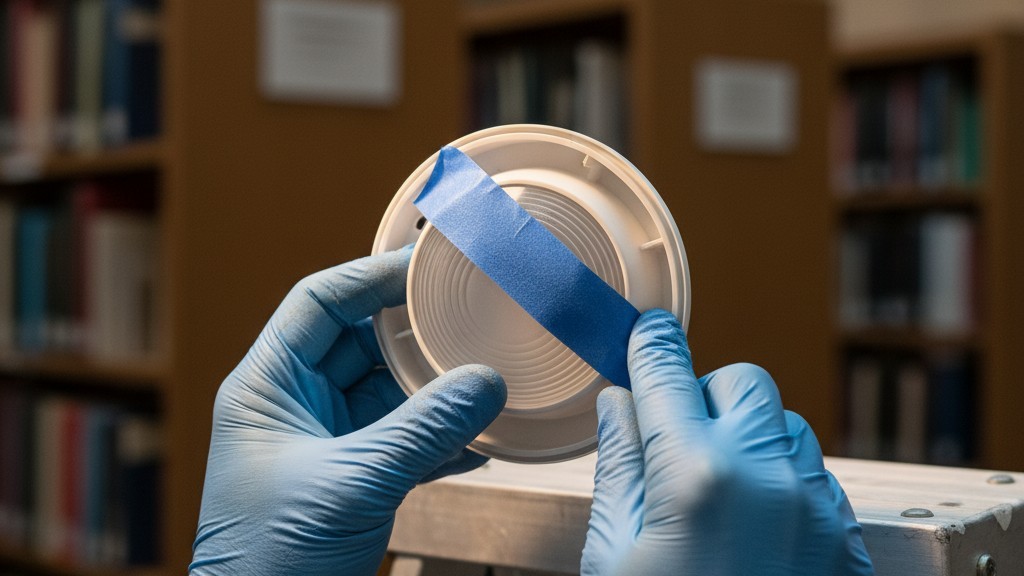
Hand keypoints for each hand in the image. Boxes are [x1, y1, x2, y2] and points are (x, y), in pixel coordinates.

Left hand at [189, 248, 506, 575]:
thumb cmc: (271, 557)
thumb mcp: (353, 482)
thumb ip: (423, 429)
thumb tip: (485, 382)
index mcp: (267, 387)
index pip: (318, 303)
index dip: (369, 275)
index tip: (424, 264)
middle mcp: (295, 405)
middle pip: (361, 342)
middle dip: (416, 333)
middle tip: (470, 313)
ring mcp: (326, 441)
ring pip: (389, 392)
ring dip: (436, 389)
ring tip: (486, 375)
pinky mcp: (354, 476)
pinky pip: (404, 438)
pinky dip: (440, 437)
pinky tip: (480, 439)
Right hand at [582, 309, 873, 575]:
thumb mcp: (612, 554)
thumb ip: (619, 466)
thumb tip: (618, 404)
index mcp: (693, 477)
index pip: (667, 371)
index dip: (648, 344)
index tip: (641, 335)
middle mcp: (767, 477)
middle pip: (742, 381)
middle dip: (704, 393)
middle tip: (674, 435)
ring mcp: (817, 508)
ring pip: (785, 424)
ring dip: (746, 436)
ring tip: (713, 488)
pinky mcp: (845, 539)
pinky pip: (814, 474)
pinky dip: (780, 477)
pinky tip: (750, 523)